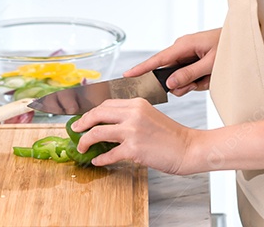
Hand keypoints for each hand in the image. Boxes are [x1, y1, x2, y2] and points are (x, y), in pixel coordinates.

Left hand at [73, 99, 196, 173]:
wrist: (187, 148)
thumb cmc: (170, 135)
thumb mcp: (149, 115)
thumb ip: (131, 115)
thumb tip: (108, 123)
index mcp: (137, 103)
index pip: (106, 103)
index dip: (91, 112)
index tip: (84, 119)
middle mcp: (133, 113)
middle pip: (97, 114)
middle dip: (82, 122)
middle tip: (75, 129)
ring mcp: (132, 131)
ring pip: (98, 133)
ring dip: (85, 141)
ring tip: (82, 147)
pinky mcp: (134, 149)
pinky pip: (109, 154)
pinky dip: (100, 159)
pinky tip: (97, 161)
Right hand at [124, 28, 220, 96]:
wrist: (244, 40)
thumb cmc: (229, 47)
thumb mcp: (211, 64)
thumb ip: (189, 74)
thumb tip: (169, 83)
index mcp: (184, 45)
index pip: (158, 60)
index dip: (142, 69)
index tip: (127, 76)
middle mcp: (182, 49)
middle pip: (170, 73)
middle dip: (184, 83)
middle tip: (200, 82)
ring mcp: (187, 55)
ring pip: (181, 78)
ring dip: (195, 83)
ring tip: (210, 77)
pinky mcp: (193, 61)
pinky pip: (190, 76)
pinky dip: (200, 81)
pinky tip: (210, 77)